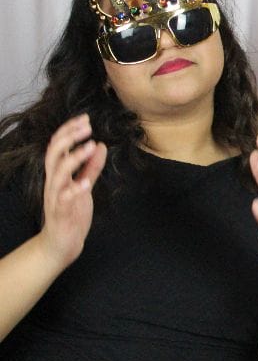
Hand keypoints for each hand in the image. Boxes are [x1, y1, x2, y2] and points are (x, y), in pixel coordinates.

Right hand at [39, 115, 106, 267]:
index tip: (85, 118)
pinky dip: (74, 190)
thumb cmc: (72, 211)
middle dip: (69, 137)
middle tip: (87, 126)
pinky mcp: (61, 212)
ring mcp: (55, 196)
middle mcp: (53, 182)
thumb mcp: (84, 185)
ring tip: (90, 147)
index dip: (69, 130)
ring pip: (57, 173)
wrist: (62, 242)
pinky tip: (86, 184)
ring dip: (74, 158)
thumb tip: (100, 145)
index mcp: (58, 174)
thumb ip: (91, 167)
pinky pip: (64, 199)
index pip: (58, 145)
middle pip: (54, 153)